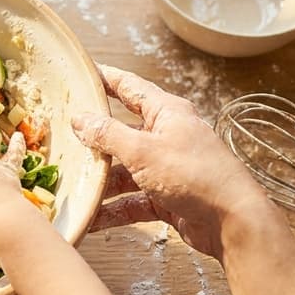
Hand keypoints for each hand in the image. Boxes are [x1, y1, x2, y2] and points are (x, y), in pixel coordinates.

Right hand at [72, 64, 278, 260]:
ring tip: (71, 187)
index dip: (105, 79)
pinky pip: (133, 199)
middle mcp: (167, 136)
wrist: (233, 221)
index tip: (81, 73)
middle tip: (61, 139)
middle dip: (93, 140)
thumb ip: (108, 134)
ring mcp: (167, 168)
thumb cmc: (194, 175)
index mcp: (166, 113)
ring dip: (101, 182)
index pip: (129, 87)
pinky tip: (91, 218)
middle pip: (121, 132)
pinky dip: (114, 209)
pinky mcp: (167, 197)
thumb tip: (80, 118)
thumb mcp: (143, 150)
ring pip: (124, 170)